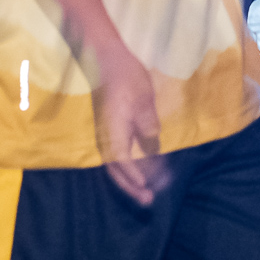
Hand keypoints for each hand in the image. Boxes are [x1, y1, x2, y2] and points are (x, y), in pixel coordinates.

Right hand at [92, 40, 169, 205]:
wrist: (108, 59)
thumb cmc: (127, 77)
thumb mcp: (143, 99)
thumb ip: (147, 124)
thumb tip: (152, 146)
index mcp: (113, 130)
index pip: (121, 161)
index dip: (133, 176)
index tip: (146, 186)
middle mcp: (107, 136)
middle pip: (116, 169)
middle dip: (131, 186)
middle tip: (148, 200)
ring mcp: (108, 133)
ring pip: (116, 163)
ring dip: (131, 179)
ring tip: (148, 190)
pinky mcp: (112, 128)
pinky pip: (119, 154)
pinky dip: (130, 166)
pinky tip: (144, 168)